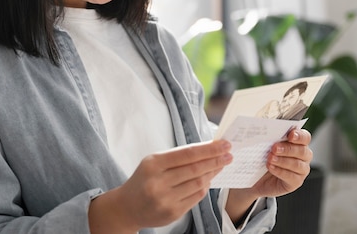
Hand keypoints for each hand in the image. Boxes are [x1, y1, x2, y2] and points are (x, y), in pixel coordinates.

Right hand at [89, 140, 232, 232]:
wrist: (127, 207)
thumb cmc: (144, 179)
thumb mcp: (154, 162)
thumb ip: (178, 156)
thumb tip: (208, 148)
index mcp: (154, 164)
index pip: (188, 154)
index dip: (209, 149)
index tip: (224, 144)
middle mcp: (158, 182)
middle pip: (196, 169)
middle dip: (216, 160)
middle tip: (229, 154)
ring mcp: (165, 199)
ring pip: (198, 183)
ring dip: (213, 173)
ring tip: (221, 165)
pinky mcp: (172, 213)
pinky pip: (196, 197)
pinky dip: (205, 186)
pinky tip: (209, 179)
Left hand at [225, 128, 312, 223]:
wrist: (255, 177)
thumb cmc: (262, 156)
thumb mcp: (264, 143)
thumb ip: (268, 134)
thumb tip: (263, 124)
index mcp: (298, 142)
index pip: (305, 137)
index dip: (299, 136)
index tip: (290, 135)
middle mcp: (303, 156)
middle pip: (302, 151)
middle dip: (288, 149)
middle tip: (274, 148)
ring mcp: (301, 170)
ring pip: (297, 164)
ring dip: (283, 161)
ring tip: (270, 158)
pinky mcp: (296, 182)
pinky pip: (292, 177)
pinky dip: (281, 171)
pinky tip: (271, 167)